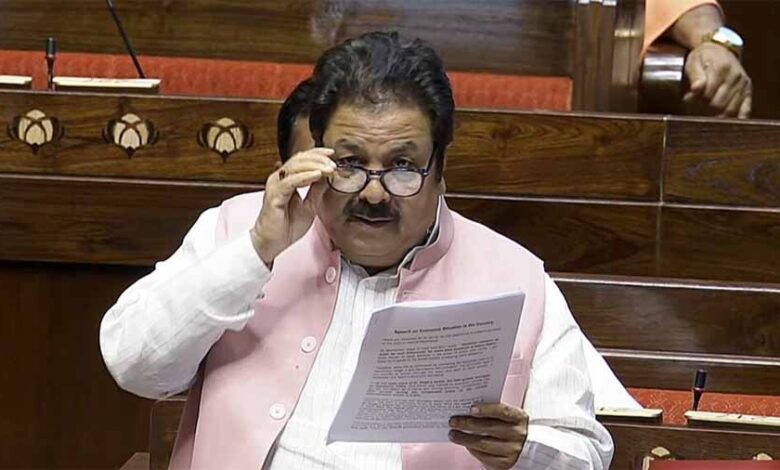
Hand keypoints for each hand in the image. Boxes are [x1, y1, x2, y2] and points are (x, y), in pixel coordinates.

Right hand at [250, 148, 335, 265]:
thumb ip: (317, 190)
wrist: (272, 243)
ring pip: (295, 167)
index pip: (302, 159)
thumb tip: (329, 176)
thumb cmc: (287, 226)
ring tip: (329, 168)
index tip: (332, 154)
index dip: (317, 154)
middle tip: (333, 163)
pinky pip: (290, 182)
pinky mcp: (274, 195)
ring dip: (314, 165)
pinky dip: (305, 177)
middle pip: (299, 159)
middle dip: (318, 158)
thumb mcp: (310, 206)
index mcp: (287, 179)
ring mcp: (275, 185)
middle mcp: (279, 179)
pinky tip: (317, 175)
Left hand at [449, 403, 528, 469]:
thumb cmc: (508, 427)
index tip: (471, 409)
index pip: (503, 411)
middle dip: (468, 424)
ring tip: (453, 434)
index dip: (487, 409)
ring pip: (484, 444)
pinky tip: (464, 444)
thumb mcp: (505, 417)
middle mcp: (518, 434)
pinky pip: (484, 456)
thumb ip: (491, 412)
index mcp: (519, 417)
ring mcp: (512, 450)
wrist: (522, 448)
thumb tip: (466, 410)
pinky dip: (472, 449)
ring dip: (464, 438)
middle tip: (453, 421)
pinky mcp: (504, 463)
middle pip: (489, 428)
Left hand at [684, 42, 751, 117]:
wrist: (720, 49)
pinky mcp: (748, 90)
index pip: (708, 94)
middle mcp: (735, 76)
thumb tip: (695, 89)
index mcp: (721, 68)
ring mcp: (743, 84)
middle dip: (705, 107)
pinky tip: (727, 121)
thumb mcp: (694, 62)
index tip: (688, 99)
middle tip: (698, 104)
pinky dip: (737, 118)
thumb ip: (695, 77)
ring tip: (708, 109)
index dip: (695, 100)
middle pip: (719, 104)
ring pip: (730, 110)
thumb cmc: (704, 57)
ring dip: (717, 114)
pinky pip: (745, 109)